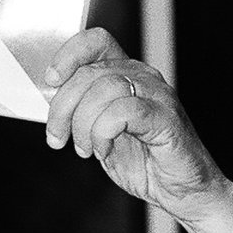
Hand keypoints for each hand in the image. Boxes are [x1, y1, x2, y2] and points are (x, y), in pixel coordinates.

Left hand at [43, 28, 232, 232]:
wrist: (182, 191)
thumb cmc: (144, 162)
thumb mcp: (100, 133)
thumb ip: (81, 111)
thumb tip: (50, 98)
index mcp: (127, 75)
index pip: (97, 42)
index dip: (69, 54)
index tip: (50, 81)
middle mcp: (143, 78)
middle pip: (90, 72)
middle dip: (63, 107)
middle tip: (58, 137)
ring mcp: (157, 96)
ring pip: (104, 89)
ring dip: (83, 124)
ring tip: (86, 149)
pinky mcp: (165, 118)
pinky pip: (123, 111)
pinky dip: (104, 132)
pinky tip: (104, 149)